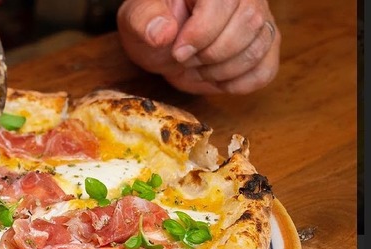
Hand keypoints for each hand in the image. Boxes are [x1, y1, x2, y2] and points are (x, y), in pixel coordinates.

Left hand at [117, 0, 280, 93]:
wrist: (164, 41)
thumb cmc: (153, 23)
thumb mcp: (138, 18)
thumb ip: (145, 20)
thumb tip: (163, 33)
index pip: (224, 1)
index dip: (202, 32)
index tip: (178, 52)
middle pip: (248, 24)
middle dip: (210, 54)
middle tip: (184, 60)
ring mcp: (261, 19)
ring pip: (257, 49)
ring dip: (220, 71)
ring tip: (195, 68)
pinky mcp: (266, 45)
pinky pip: (265, 71)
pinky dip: (237, 84)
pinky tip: (215, 78)